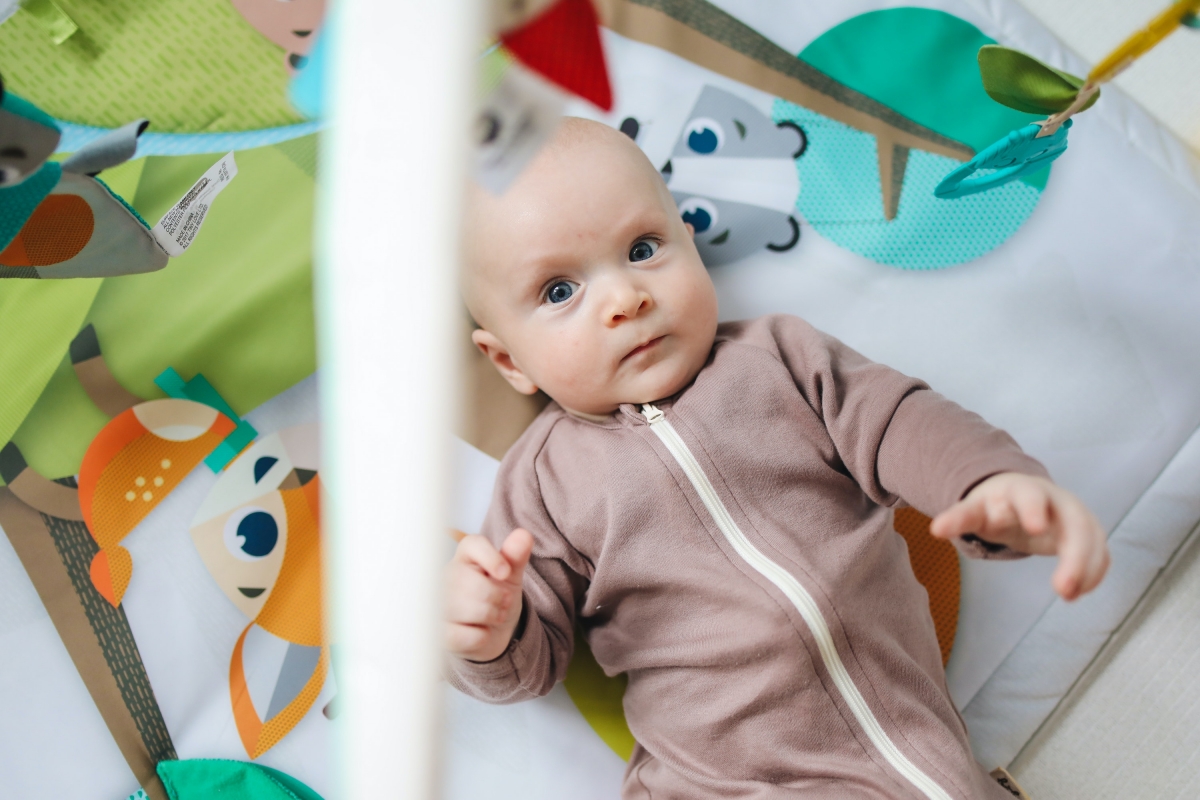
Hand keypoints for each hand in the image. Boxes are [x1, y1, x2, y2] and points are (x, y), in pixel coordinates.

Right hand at [445, 528, 533, 661]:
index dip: (491, 557)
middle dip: (498, 596)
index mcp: (464, 557)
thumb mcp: (509, 576)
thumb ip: (515, 556)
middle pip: (475, 583)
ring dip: (492, 616)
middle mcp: (445, 578)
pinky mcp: (439, 633)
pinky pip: (467, 635)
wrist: (492, 632)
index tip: (505, 572)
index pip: (472, 544)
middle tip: (503, 601)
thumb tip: (524, 535)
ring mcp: (438, 606)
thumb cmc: (496, 597)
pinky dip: (481, 636)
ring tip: (493, 615)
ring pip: (470, 610)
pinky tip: (477, 632)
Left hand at [930, 473, 1109, 600]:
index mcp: (1023, 490)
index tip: (1036, 529)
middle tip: (1063, 589)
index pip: (1031, 495)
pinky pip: (1100, 551)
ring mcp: (1077, 515)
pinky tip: (1080, 591)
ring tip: (1070, 596)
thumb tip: (936, 529)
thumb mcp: (974, 510)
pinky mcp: (1088, 532)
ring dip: (1087, 568)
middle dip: (1075, 555)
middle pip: (1075, 523)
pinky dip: (1095, 571)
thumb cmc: (994, 504)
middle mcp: (1057, 500)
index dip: (1034, 509)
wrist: (1017, 495)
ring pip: (1092, 538)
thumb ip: (958, 518)